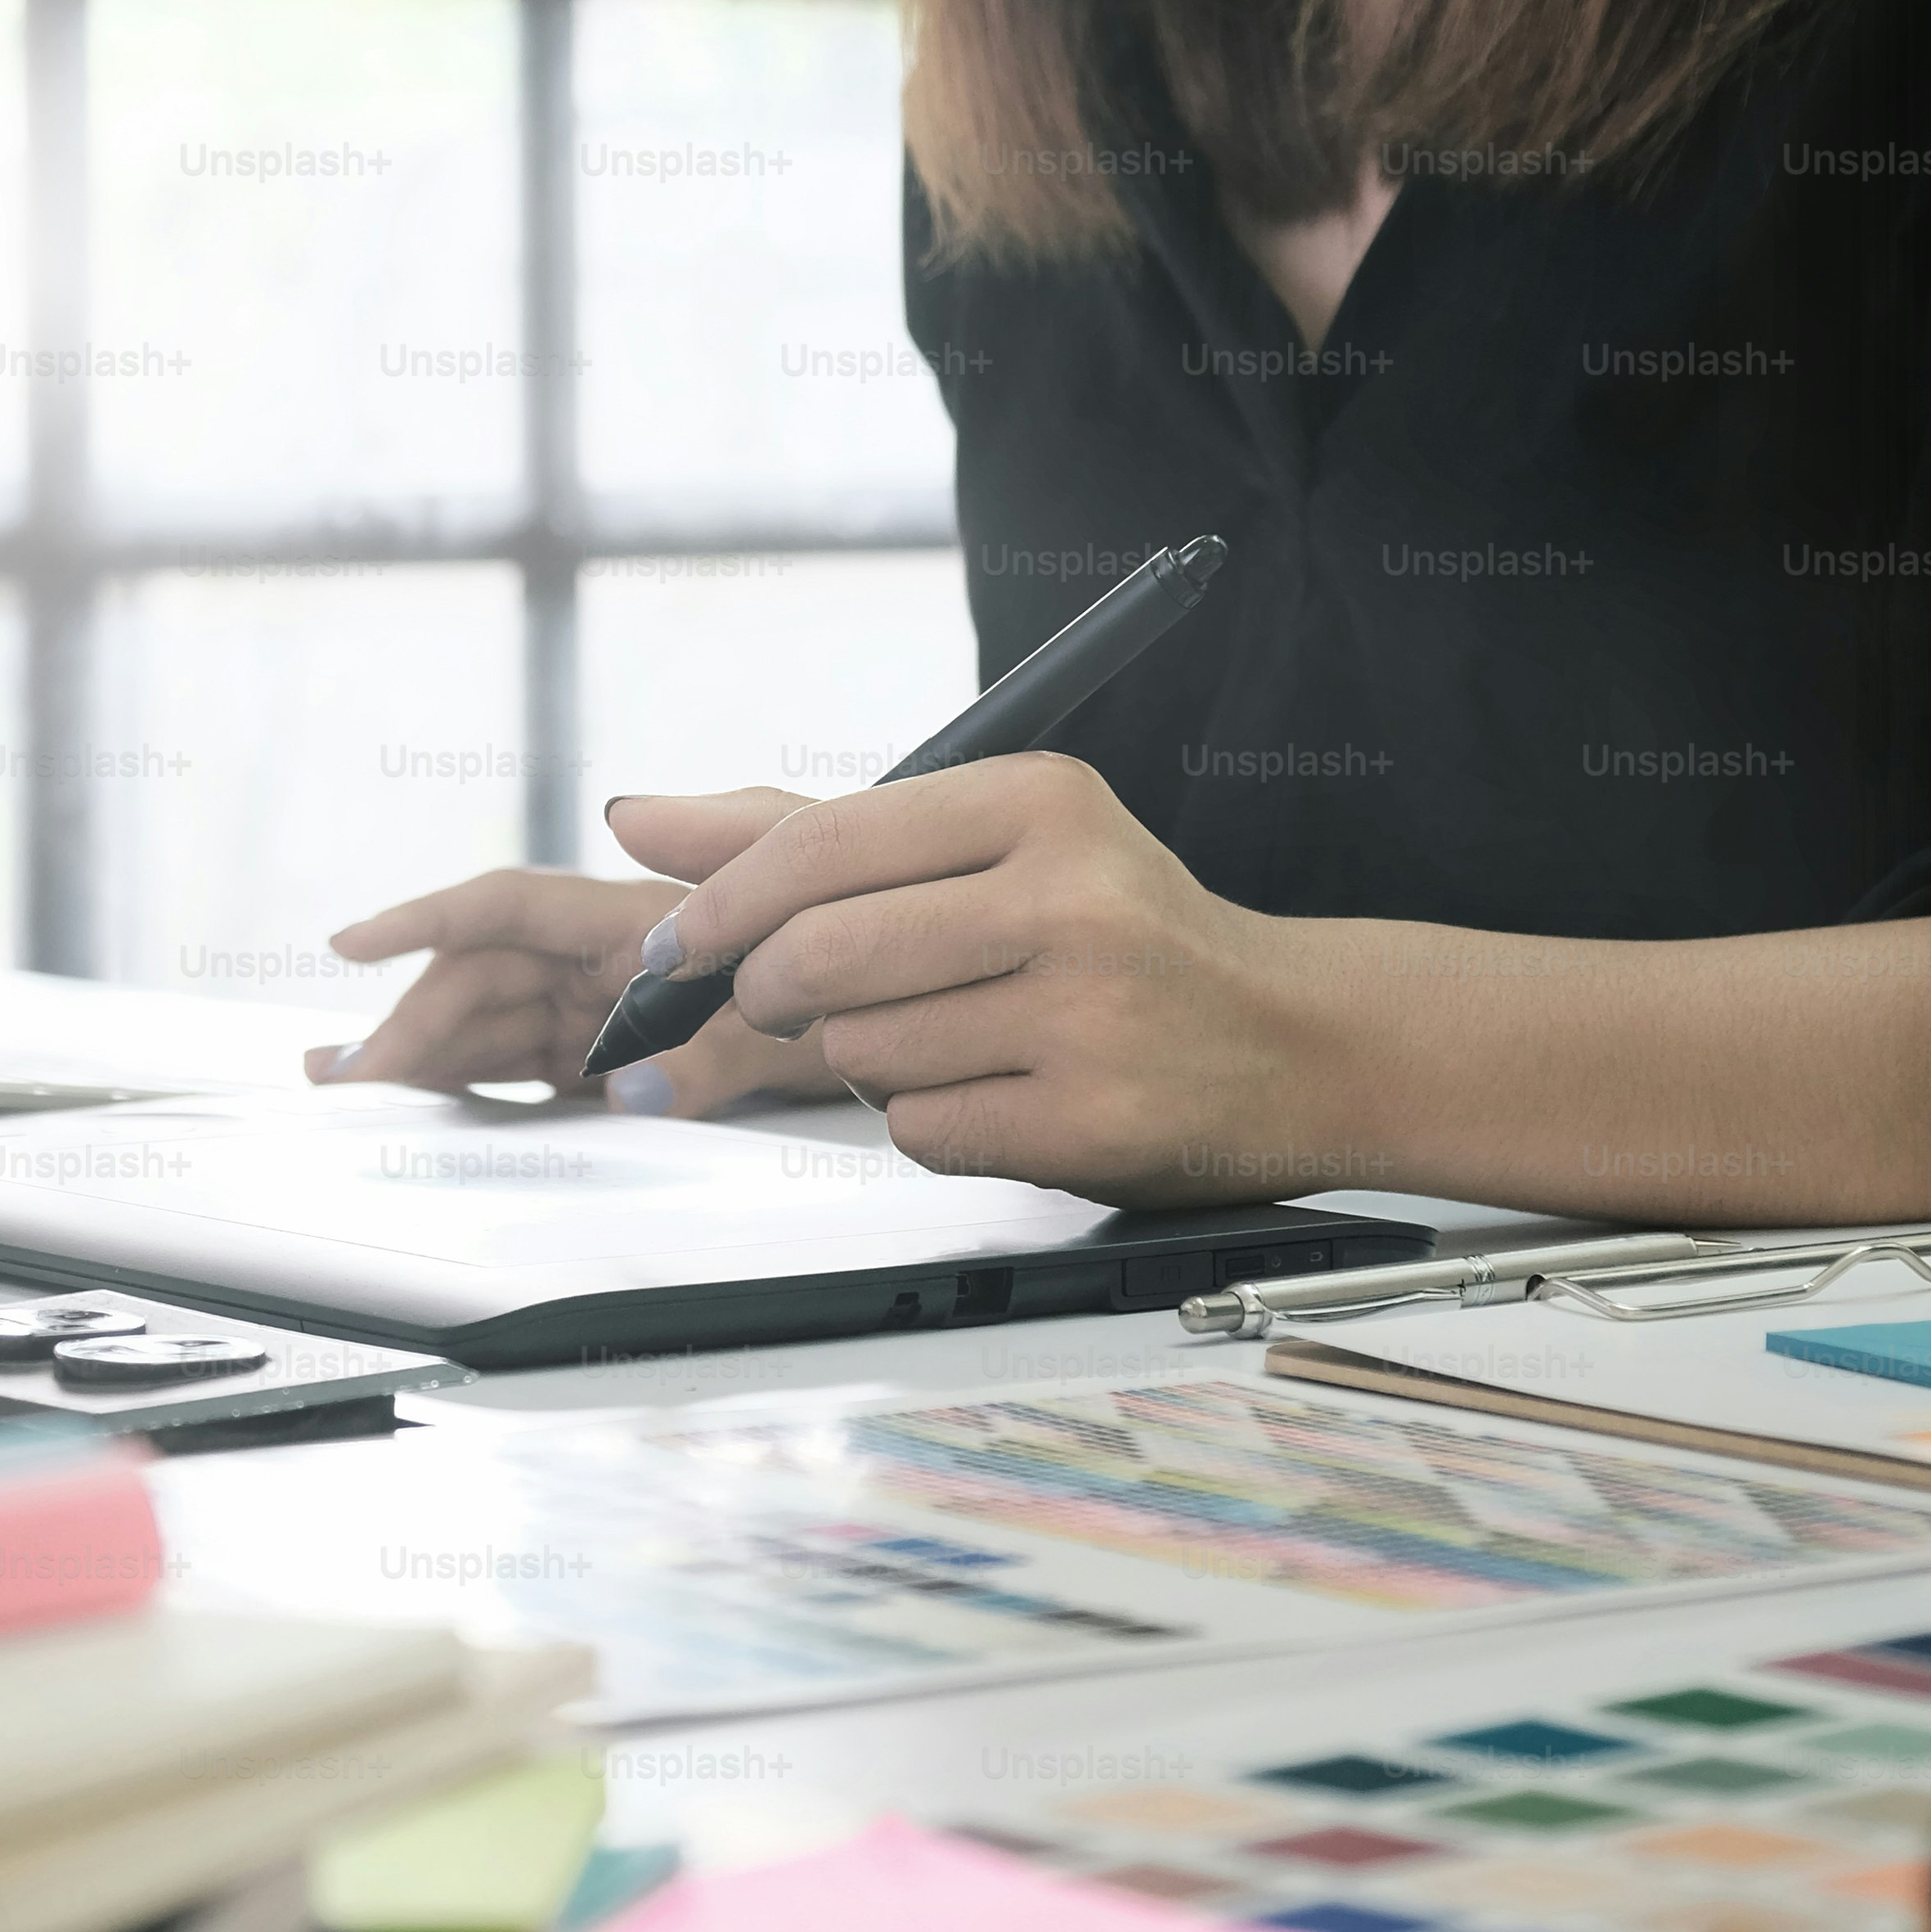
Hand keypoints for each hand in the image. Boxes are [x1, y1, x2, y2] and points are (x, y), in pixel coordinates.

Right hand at [304, 789, 854, 1113]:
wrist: (932, 991)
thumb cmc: (874, 967)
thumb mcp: (810, 1016)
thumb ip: (721, 1055)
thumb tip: (627, 1092)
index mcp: (643, 921)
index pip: (505, 909)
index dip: (419, 921)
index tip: (350, 943)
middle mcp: (620, 957)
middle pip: (484, 980)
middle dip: (406, 1020)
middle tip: (344, 1080)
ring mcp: (622, 1007)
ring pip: (501, 1025)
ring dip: (426, 1053)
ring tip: (355, 1086)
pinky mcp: (635, 1056)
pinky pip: (538, 1064)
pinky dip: (480, 1081)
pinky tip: (434, 1101)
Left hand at [650, 754, 1346, 1204]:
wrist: (1295, 1038)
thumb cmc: (1121, 935)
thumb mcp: (988, 846)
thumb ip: (805, 832)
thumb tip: (635, 816)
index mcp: (1036, 802)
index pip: (820, 844)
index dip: (718, 906)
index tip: (673, 947)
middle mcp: (1068, 895)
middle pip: (817, 956)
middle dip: (771, 993)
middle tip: (793, 1001)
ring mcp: (1085, 1012)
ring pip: (859, 1051)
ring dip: (867, 1060)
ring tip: (952, 1035)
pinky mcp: (1091, 1119)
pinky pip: (920, 1129)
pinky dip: (931, 1120)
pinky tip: (999, 1090)